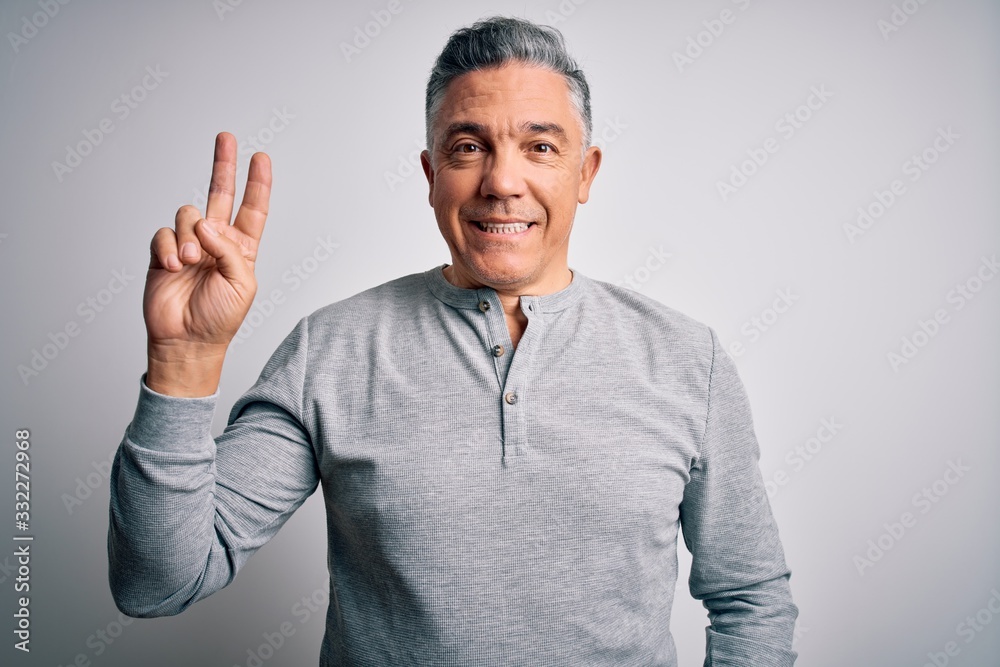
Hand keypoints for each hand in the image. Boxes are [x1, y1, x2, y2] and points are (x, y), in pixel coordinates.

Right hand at [143, 133, 271, 395]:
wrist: (188, 341)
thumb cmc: (220, 318)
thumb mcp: (242, 284)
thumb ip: (229, 250)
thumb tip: (205, 222)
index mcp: (242, 248)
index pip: (252, 209)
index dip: (257, 184)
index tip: (260, 158)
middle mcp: (216, 241)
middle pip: (220, 195)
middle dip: (223, 166)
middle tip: (226, 138)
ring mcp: (189, 245)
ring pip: (188, 214)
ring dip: (190, 236)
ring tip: (190, 262)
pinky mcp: (162, 253)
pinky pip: (164, 233)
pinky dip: (168, 247)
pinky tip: (173, 265)